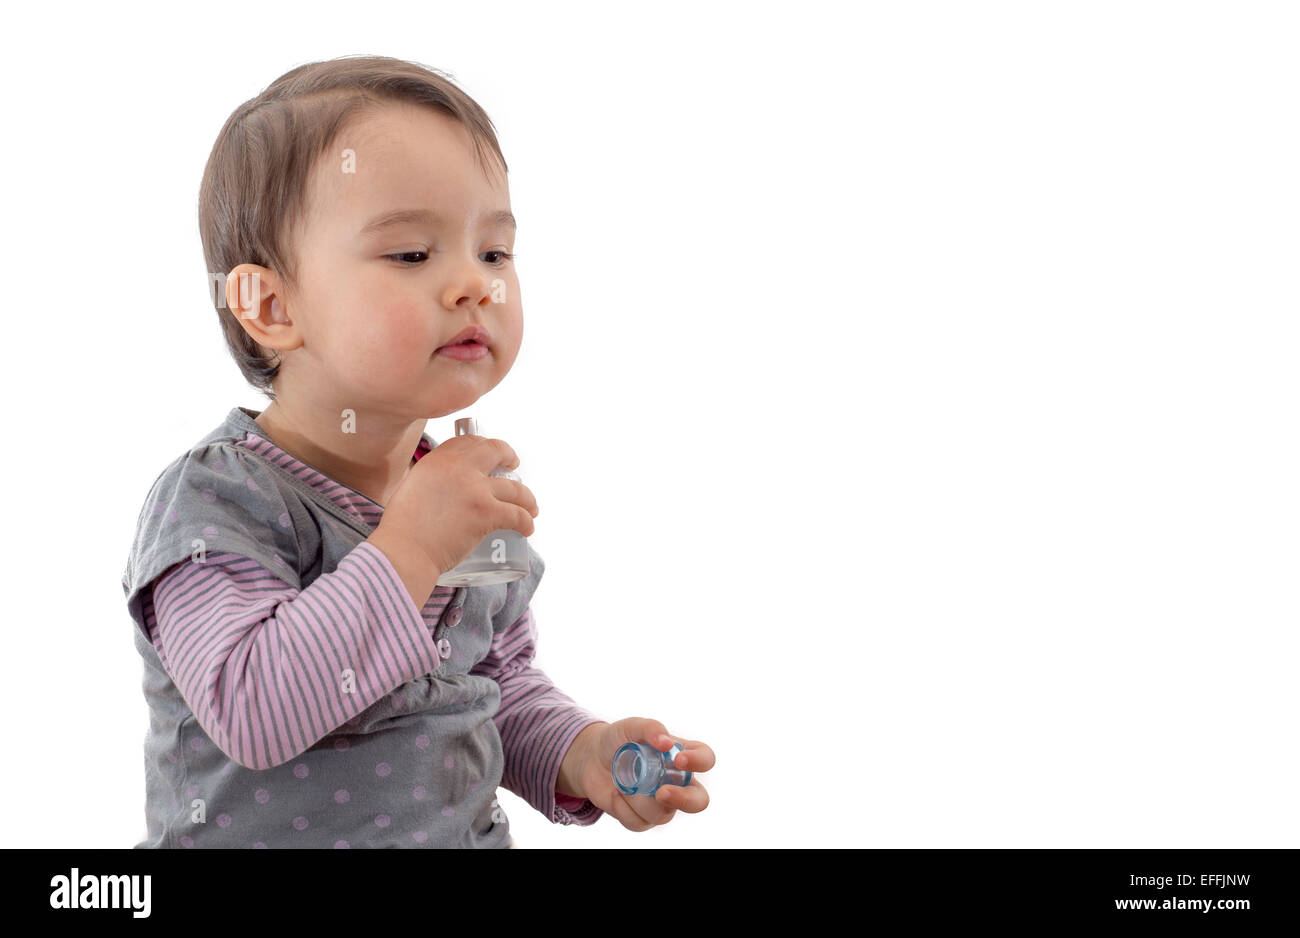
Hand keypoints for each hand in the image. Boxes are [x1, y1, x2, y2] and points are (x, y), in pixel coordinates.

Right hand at [377, 433, 538, 575]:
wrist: (404, 552)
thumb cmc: (402, 529)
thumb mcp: (412, 488)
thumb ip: (432, 482)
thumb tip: (450, 490)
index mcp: (437, 460)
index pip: (468, 441)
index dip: (484, 446)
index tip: (491, 454)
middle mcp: (458, 467)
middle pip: (495, 451)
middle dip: (510, 456)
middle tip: (514, 465)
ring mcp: (475, 489)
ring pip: (514, 488)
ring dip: (527, 498)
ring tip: (530, 508)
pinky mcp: (486, 512)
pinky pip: (517, 515)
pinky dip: (526, 522)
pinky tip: (527, 528)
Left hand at [558, 718, 713, 831]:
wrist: (591, 759)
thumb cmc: (617, 739)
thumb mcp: (630, 726)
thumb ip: (650, 728)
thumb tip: (666, 743)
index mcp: (680, 755)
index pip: (705, 759)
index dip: (699, 762)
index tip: (678, 759)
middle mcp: (676, 782)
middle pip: (699, 800)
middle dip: (684, 800)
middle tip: (661, 792)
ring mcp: (661, 802)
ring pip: (663, 814)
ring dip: (638, 800)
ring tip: (622, 783)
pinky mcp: (642, 818)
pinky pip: (639, 823)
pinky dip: (622, 809)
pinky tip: (615, 793)